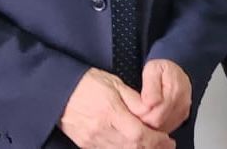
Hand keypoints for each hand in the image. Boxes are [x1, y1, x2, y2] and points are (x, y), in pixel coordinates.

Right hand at [58, 68, 174, 148]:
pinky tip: (134, 146)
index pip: (138, 135)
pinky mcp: (86, 145)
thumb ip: (135, 101)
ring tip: (154, 147)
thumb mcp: (115, 84)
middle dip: (152, 148)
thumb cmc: (88, 83)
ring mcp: (92, 140)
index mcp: (110, 112)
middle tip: (166, 145)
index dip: (156, 140)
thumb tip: (152, 112)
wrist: (59, 92)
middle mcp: (101, 130)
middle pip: (131, 148)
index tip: (167, 139)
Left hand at [136, 59, 191, 133]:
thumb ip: (151, 86)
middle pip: (159, 123)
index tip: (131, 108)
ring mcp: (183, 111)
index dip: (140, 115)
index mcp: (175, 89)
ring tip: (140, 114)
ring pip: (163, 128)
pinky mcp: (182, 117)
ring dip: (150, 125)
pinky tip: (150, 117)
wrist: (173, 70)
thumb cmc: (161, 70)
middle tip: (133, 113)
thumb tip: (151, 103)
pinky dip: (157, 126)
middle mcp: (182, 102)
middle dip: (144, 121)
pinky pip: (167, 128)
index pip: (155, 114)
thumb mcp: (152, 70)